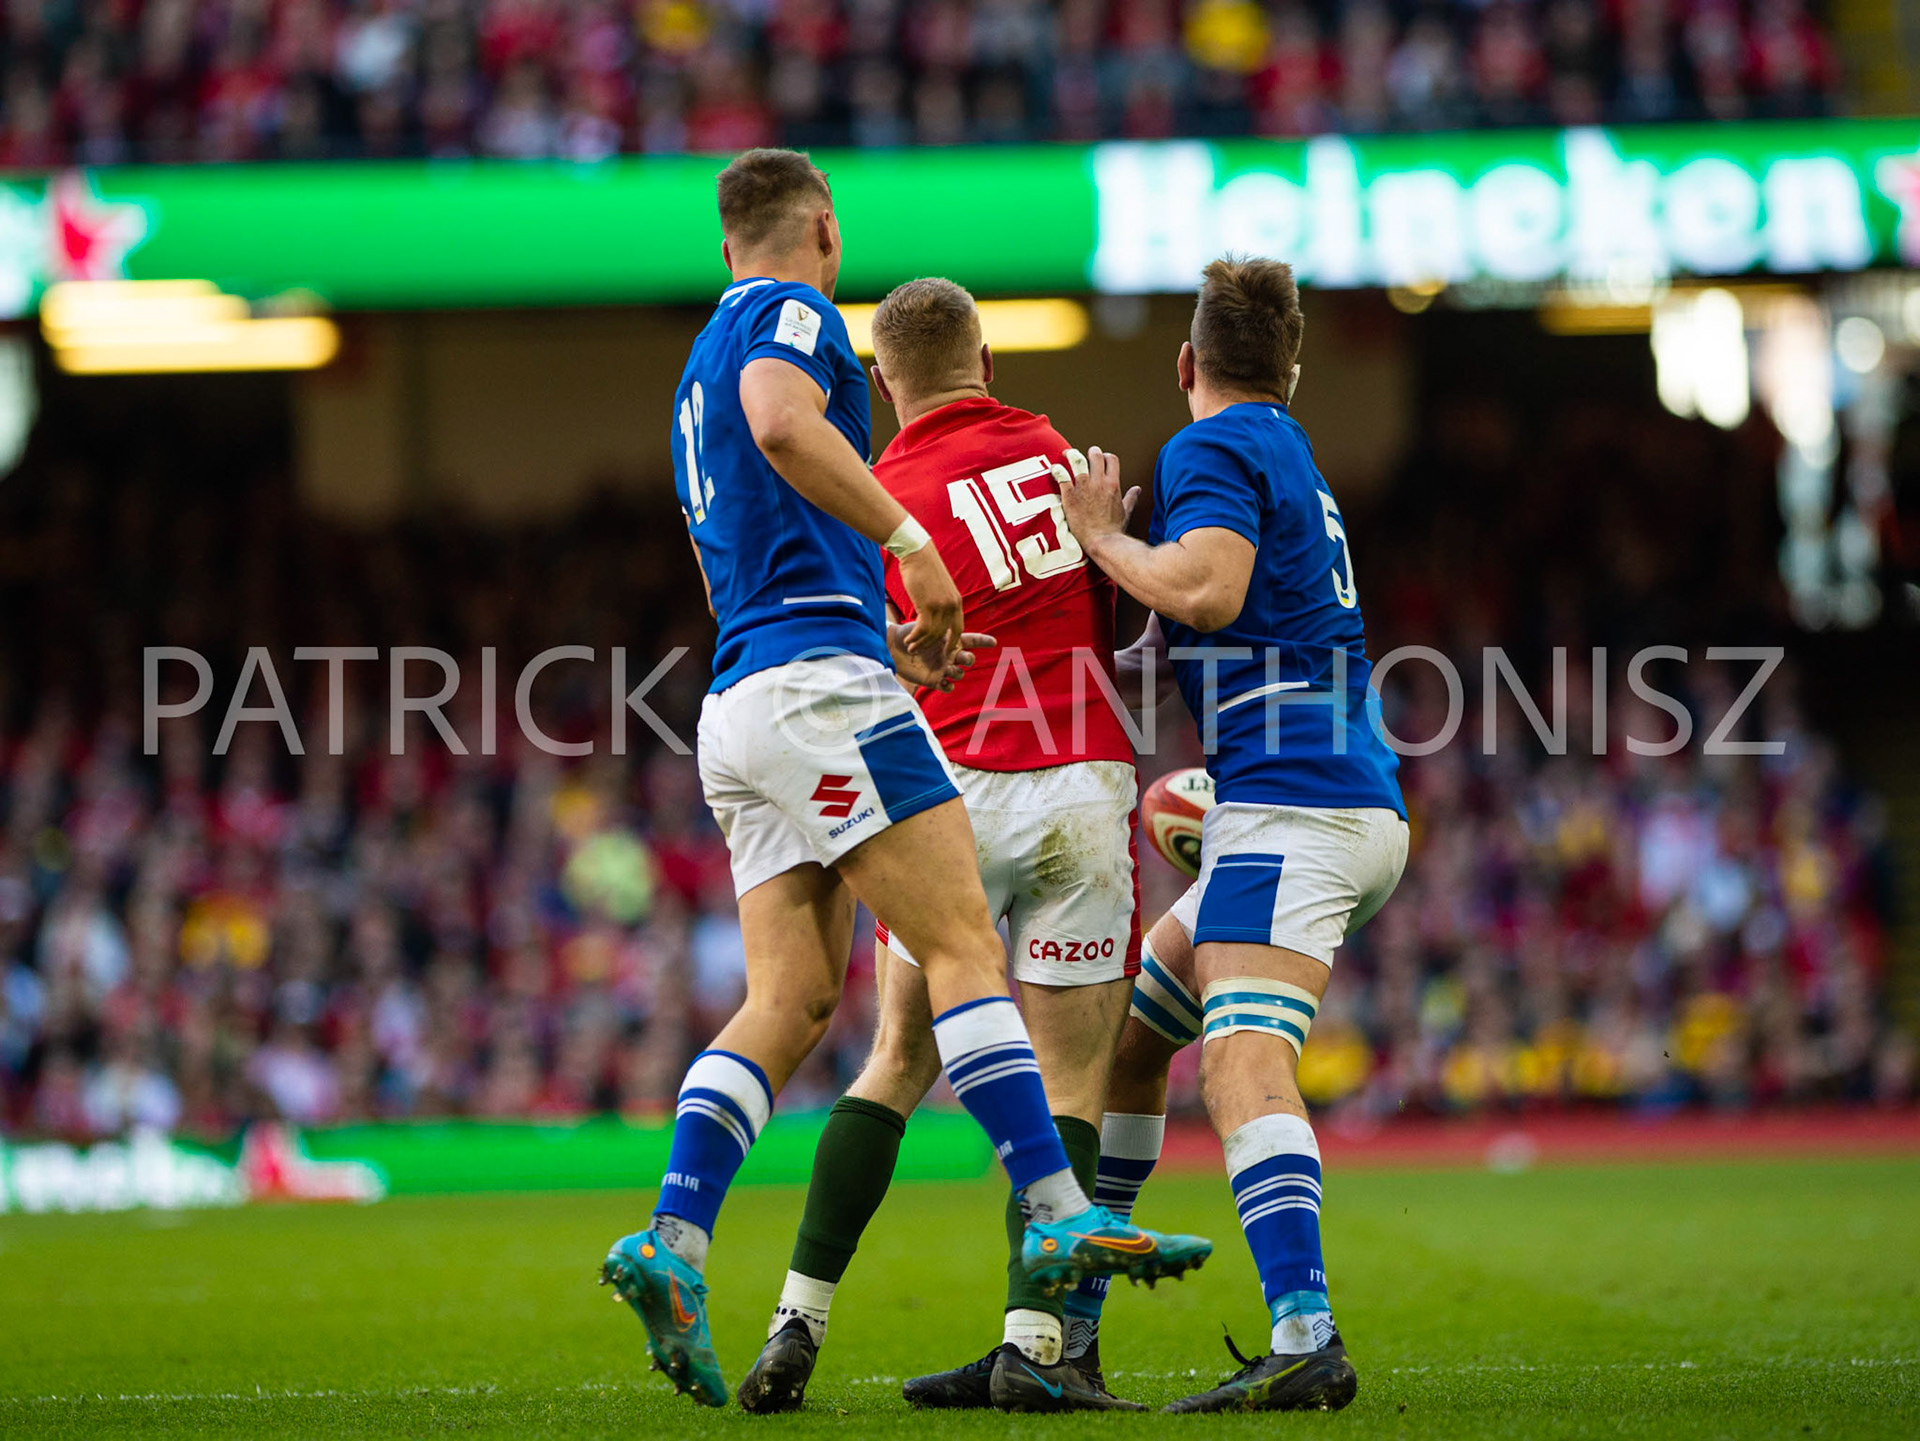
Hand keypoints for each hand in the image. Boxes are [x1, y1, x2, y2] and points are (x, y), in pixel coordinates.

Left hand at [888, 626, 995, 691]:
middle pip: (969, 660)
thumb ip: (937, 629)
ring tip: (948, 669)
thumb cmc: (909, 634)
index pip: (972, 640)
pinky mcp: (934, 680)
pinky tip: (943, 681)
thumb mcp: (924, 627)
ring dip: (957, 672)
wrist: (894, 649)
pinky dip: (948, 685)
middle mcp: (949, 655)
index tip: (993, 642)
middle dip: (969, 660)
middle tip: (963, 658)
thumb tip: (949, 627)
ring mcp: (943, 668)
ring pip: (959, 674)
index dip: (983, 642)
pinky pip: (948, 686)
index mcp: (951, 641)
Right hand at [895, 543, 964, 666]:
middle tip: (919, 650)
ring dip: (921, 643)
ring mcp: (941, 606)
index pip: (958, 628)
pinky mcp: (928, 605)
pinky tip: (908, 639)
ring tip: (911, 647)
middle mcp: (952, 605)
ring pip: (933, 634)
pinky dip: (915, 637)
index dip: (952, 642)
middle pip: (944, 634)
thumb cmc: (924, 567)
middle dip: (931, 646)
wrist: (917, 552)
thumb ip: (941, 601)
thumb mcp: (939, 587)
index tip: (944, 651)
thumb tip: (936, 612)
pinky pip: (923, 629)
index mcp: (956, 601)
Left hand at [1054, 446, 1139, 550]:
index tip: (1102, 458)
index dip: (1106, 456)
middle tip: (1085, 454)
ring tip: (1066, 453)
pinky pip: (1062, 477)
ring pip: (1077, 462)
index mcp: (1113, 484)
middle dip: (1090, 452)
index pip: (1111, 459)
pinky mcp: (1070, 496)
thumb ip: (1131, 497)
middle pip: (1095, 456)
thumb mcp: (1125, 511)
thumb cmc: (1113, 530)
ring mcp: (1083, 489)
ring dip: (1071, 455)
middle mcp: (1099, 483)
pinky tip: (1054, 468)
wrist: (1101, 542)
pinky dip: (1057, 470)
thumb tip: (1137, 489)